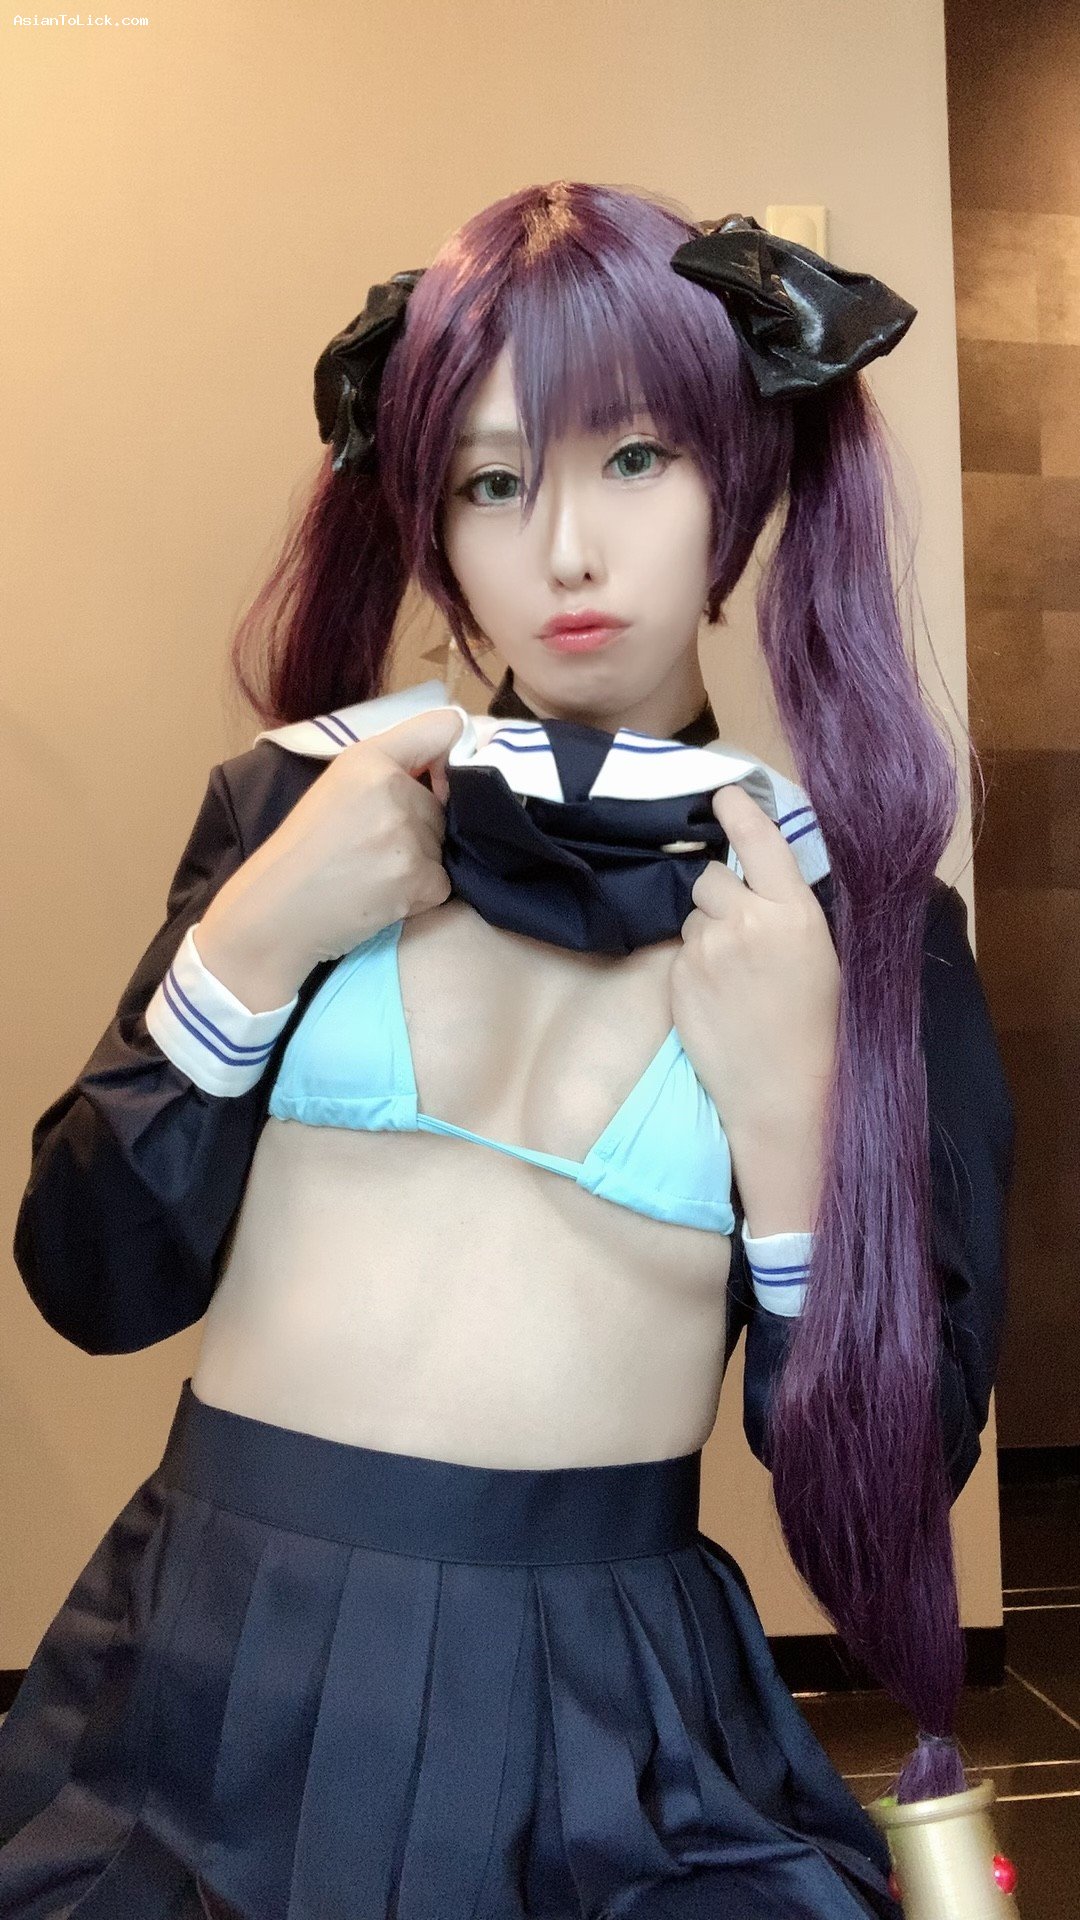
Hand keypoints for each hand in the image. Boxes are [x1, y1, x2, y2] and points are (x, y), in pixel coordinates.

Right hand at [195, 705, 464, 1007]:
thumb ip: (388, 767)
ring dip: (419, 861)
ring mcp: (409, 836)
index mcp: (369, 758)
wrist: (276, 913)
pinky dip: (420, 893)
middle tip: (372, 847)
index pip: (445, 728)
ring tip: (372, 873)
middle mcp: (394, 789)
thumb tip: (445, 768)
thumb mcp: (336, 786)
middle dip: (421, 824)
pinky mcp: (420, 879)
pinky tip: (382, 896)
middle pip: (443, 802)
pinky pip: (442, 881)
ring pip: (443, 844)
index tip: (434, 777)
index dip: (449, 755)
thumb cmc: (303, 851)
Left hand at [669, 783, 839, 1229]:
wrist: (787, 1094)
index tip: (723, 793)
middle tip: (741, 931)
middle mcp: (746, 922)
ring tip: (734, 976)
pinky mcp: (677, 980)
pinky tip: (717, 999)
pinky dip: (693, 966)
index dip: (739, 811)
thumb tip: (762, 878)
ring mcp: (705, 951)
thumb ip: (788, 910)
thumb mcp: (822, 955)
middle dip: (719, 894)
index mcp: (794, 912)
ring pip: (692, 916)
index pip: (759, 841)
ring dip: (706, 931)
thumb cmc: (820, 1027)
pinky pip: (679, 953)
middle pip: (710, 877)